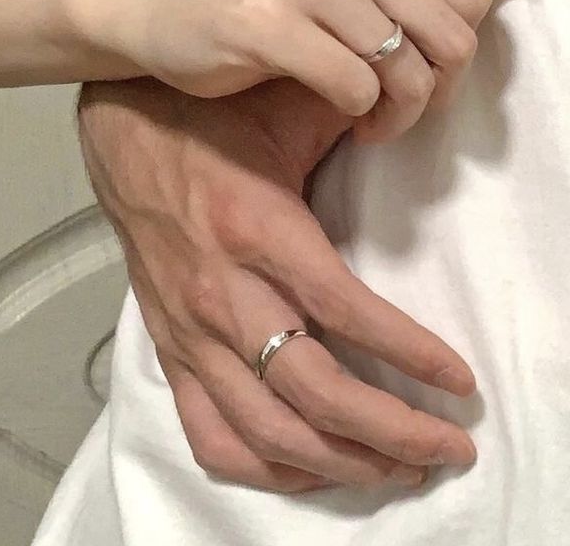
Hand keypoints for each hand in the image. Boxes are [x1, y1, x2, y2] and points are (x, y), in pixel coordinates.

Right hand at [69, 0, 519, 140]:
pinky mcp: (266, 23)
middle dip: (433, 93)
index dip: (455, 53)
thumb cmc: (265, 0)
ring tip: (371, 124)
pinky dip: (359, 114)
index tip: (420, 79)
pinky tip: (346, 119)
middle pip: (448, 35)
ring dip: (395, 115)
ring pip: (404, 68)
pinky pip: (353, 86)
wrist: (167, 11)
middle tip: (398, 113)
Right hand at [78, 76, 477, 492]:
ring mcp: (190, 330)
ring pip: (265, 428)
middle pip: (312, 390)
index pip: (343, 309)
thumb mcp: (284, 112)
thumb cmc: (208, 124)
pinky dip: (264, 467)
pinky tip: (307, 466)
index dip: (409, 353)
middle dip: (390, 432)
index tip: (457, 381)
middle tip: (445, 449)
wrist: (124, 139)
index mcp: (257, 228)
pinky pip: (210, 433)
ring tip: (393, 469)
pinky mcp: (169, 348)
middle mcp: (221, 292)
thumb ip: (349, 116)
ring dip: (337, 462)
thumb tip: (408, 113)